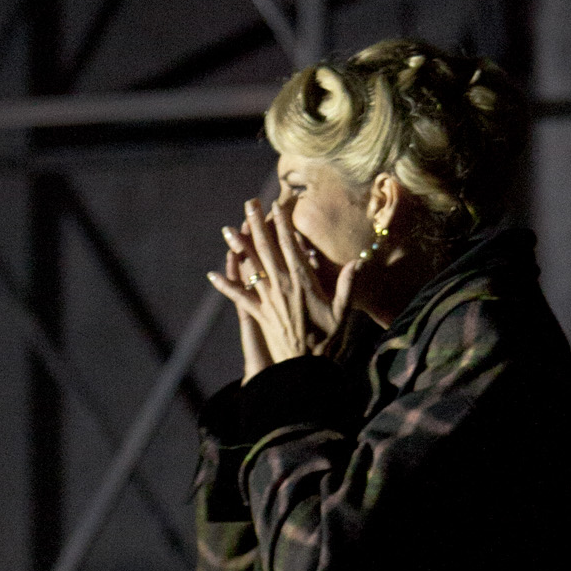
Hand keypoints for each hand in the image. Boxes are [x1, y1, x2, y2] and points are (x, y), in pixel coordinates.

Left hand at [205, 193, 361, 372]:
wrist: (305, 366)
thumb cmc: (327, 339)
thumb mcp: (342, 311)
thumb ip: (347, 285)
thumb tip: (358, 261)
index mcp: (302, 282)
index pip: (290, 246)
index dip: (282, 224)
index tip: (276, 205)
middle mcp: (281, 286)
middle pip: (266, 249)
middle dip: (257, 225)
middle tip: (248, 204)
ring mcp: (267, 299)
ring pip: (250, 268)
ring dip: (237, 248)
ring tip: (227, 229)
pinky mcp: (257, 313)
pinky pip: (238, 297)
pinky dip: (225, 285)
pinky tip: (212, 274)